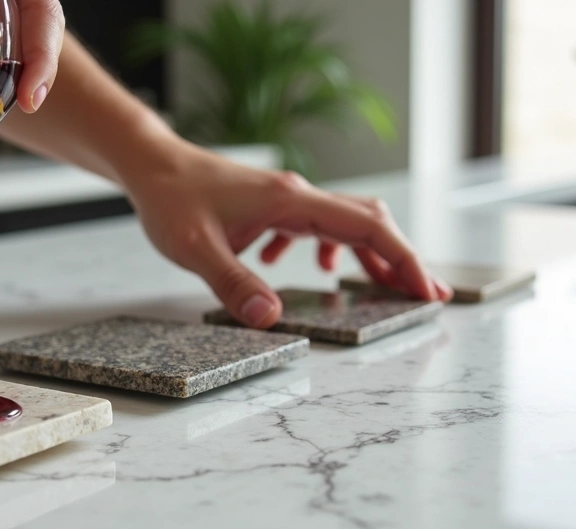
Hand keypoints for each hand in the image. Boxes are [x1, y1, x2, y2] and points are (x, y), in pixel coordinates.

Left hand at [125, 143, 452, 327]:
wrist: (150, 164)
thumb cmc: (170, 200)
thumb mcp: (195, 249)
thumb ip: (233, 282)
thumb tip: (270, 318)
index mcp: (291, 202)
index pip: (365, 227)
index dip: (402, 258)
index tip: (426, 289)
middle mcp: (297, 195)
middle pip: (368, 222)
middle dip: (399, 259)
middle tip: (425, 295)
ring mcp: (286, 198)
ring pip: (344, 223)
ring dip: (367, 254)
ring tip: (382, 288)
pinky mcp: (271, 204)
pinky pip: (314, 224)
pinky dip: (326, 246)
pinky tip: (300, 268)